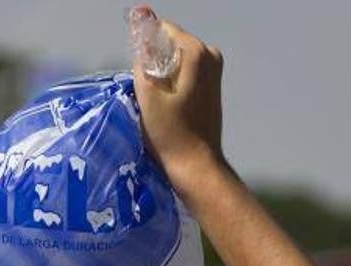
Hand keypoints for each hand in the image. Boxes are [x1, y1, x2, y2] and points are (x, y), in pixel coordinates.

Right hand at [131, 6, 225, 187]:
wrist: (194, 164)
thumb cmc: (168, 133)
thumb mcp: (147, 92)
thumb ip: (143, 53)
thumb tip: (140, 16)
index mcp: (197, 52)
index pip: (161, 30)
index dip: (142, 47)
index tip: (136, 74)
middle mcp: (211, 55)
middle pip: (168, 45)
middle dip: (151, 61)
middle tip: (144, 92)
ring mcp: (214, 70)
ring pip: (174, 60)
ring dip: (159, 74)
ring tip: (154, 101)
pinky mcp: (212, 85)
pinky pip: (183, 72)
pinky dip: (170, 83)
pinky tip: (164, 105)